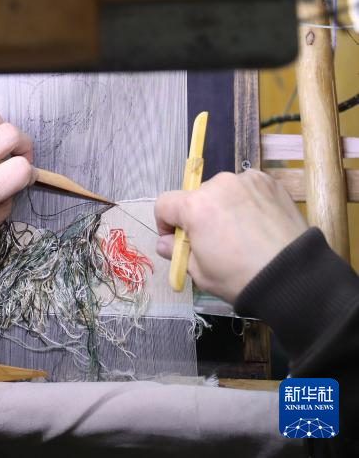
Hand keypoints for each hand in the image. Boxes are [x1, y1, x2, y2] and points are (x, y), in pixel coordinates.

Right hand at [155, 169, 307, 302]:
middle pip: (196, 197)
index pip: (164, 203)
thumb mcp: (201, 274)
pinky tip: (259, 223)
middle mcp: (218, 184)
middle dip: (200, 216)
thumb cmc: (241, 277)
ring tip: (244, 233)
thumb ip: (178, 253)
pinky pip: (247, 188)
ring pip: (223, 191)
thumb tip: (165, 243)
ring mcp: (246, 180)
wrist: (293, 276)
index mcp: (195, 206)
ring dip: (224, 206)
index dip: (166, 224)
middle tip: (217, 242)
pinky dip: (248, 202)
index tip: (178, 241)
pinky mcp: (269, 182)